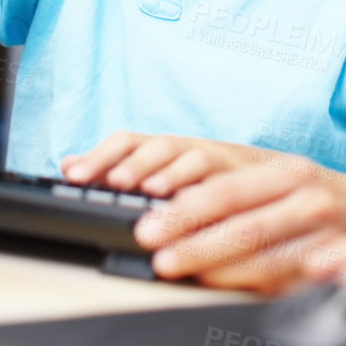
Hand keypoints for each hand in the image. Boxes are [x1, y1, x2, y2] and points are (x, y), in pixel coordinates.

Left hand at [61, 132, 266, 197]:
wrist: (278, 184)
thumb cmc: (211, 179)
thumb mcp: (161, 172)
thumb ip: (119, 167)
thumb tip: (67, 164)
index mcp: (166, 151)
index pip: (129, 142)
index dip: (101, 155)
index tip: (76, 176)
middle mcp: (192, 149)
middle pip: (160, 146)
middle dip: (135, 163)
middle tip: (115, 182)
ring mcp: (222, 160)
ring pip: (195, 158)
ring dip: (172, 172)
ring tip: (153, 190)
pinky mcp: (250, 176)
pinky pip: (231, 182)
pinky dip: (215, 190)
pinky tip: (201, 203)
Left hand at [131, 158, 345, 290]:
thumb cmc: (315, 196)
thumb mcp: (282, 178)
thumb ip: (236, 192)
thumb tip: (172, 209)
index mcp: (290, 173)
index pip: (229, 192)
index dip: (186, 211)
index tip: (151, 227)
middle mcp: (311, 202)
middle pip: (245, 229)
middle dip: (196, 246)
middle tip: (159, 259)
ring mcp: (328, 239)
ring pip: (265, 262)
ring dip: (219, 273)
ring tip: (181, 276)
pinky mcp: (336, 274)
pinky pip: (287, 287)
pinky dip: (251, 290)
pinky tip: (221, 290)